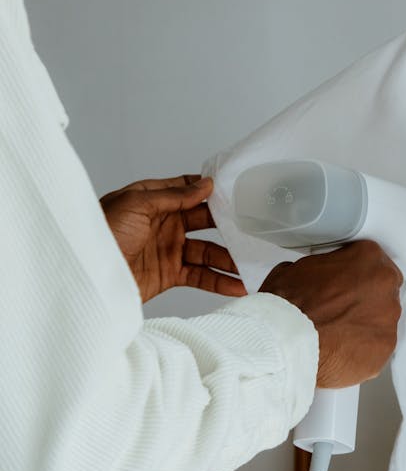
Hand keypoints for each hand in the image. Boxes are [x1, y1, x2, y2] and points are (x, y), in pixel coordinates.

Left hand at [100, 174, 246, 303]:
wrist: (87, 276)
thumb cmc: (102, 233)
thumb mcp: (137, 204)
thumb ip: (173, 195)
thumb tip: (205, 185)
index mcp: (154, 200)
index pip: (189, 190)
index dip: (212, 191)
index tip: (238, 191)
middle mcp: (164, 223)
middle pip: (205, 222)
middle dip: (229, 225)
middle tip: (254, 228)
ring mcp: (168, 250)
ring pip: (207, 251)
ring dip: (230, 258)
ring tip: (252, 264)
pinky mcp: (169, 275)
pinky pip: (200, 276)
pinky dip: (220, 281)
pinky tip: (239, 285)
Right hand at [259, 240, 402, 387]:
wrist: (286, 342)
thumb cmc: (289, 306)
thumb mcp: (296, 269)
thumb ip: (321, 268)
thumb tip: (317, 278)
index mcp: (367, 257)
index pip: (372, 261)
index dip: (356, 275)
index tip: (347, 284)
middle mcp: (384, 284)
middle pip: (382, 290)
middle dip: (365, 299)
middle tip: (341, 310)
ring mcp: (388, 318)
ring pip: (382, 320)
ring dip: (364, 324)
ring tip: (337, 333)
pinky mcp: (385, 348)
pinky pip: (378, 346)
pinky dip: (363, 349)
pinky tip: (342, 350)